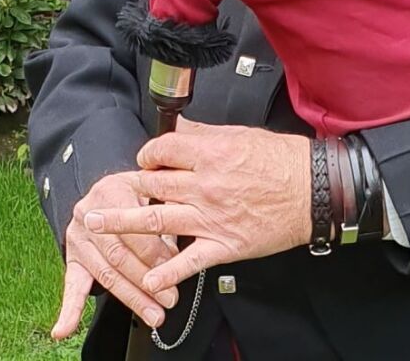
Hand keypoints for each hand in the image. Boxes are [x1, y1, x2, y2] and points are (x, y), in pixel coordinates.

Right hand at [50, 171, 180, 340]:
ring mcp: (78, 238)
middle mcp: (90, 215)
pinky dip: (69, 310)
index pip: (134, 230)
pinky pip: (71, 285)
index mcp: (112, 191)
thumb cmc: (138, 193)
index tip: (173, 271)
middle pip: (118, 255)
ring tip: (152, 314)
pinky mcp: (73, 258)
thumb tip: (180, 252)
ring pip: (105, 274)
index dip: (154, 254)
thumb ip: (165, 212)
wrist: (108, 190)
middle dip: (146, 281)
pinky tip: (63, 329)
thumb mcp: (153, 190)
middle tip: (169, 299)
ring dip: (131, 298)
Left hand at [84, 118, 311, 294]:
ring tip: (94, 224)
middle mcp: (205, 186)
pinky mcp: (224, 245)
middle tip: (111, 191)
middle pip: (152, 184)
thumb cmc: (283, 161)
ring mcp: (211, 218)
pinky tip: (146, 280)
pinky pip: (189, 261)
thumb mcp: (242, 135)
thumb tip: (179, 129)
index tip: (147, 160)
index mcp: (210, 155)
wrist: (315, 192)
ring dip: (121, 223)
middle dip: (131, 186)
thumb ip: (206, 135)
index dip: (149, 154)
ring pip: (157, 219)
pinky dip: (166, 272)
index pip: (162, 150)